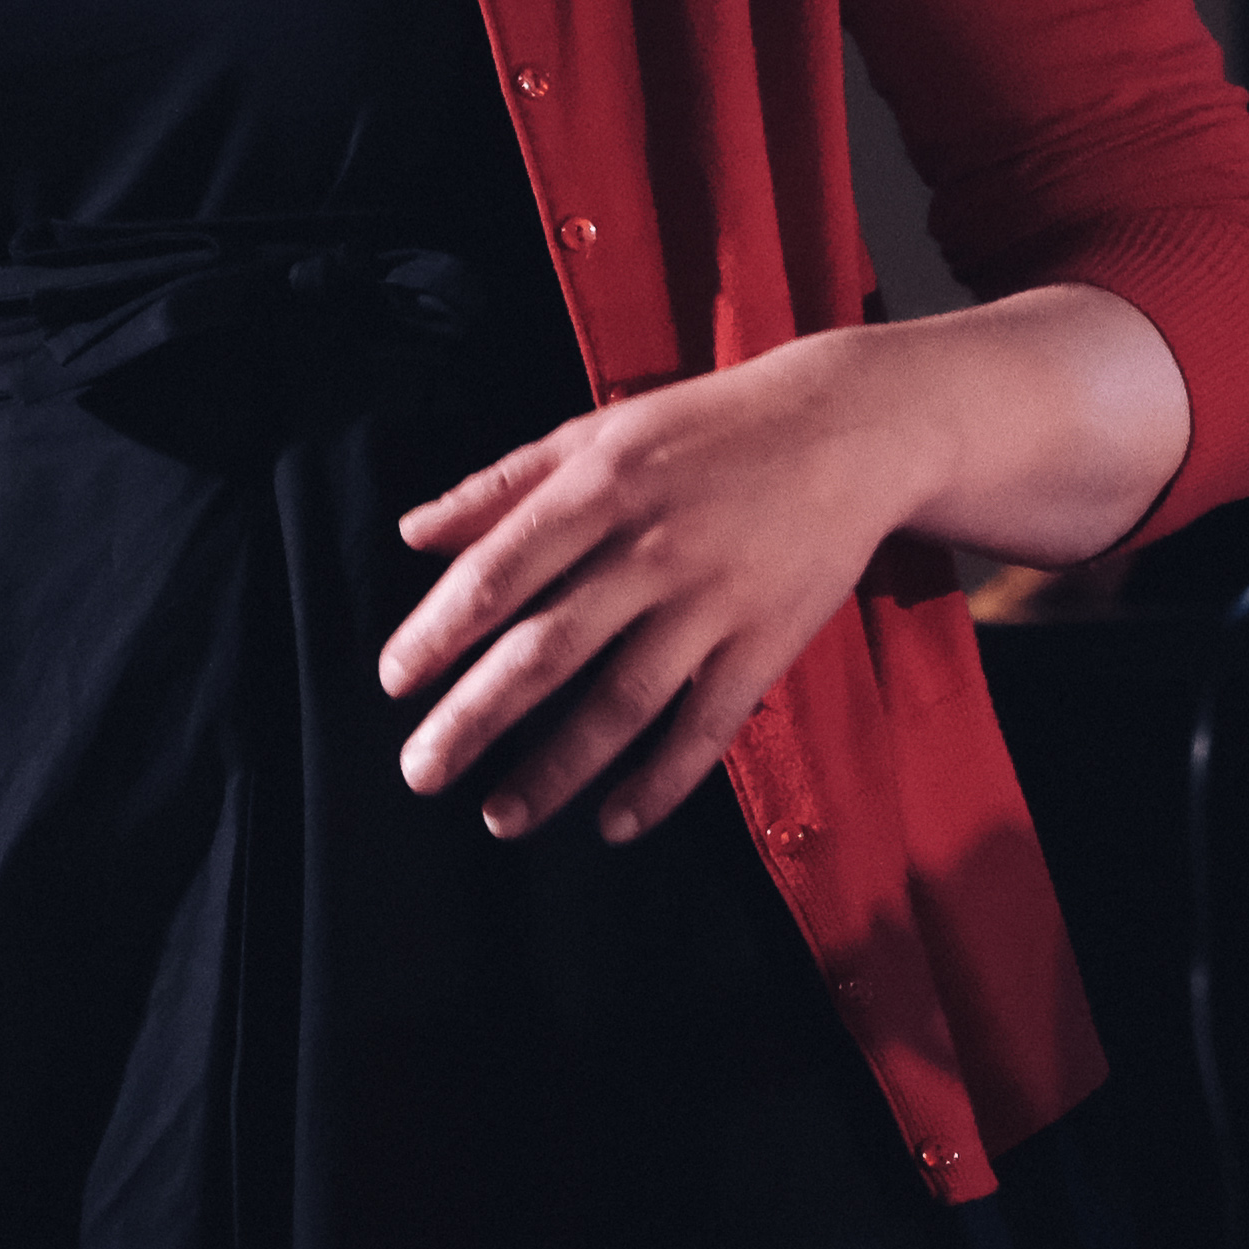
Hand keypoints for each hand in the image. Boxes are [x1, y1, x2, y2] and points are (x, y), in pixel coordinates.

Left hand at [374, 328, 930, 843]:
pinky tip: (614, 824)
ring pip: (623, 702)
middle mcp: (655, 546)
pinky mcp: (769, 640)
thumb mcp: (602, 431)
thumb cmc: (710, 427)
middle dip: (476, 719)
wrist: (853, 425)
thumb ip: (505, 483)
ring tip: (498, 817)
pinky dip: (661, 782)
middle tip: (420, 771)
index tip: (395, 681)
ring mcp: (716, 600)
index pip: (502, 570)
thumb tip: (412, 534)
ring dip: (556, 769)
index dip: (441, 630)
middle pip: (550, 649)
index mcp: (604, 485)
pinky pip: (707, 727)